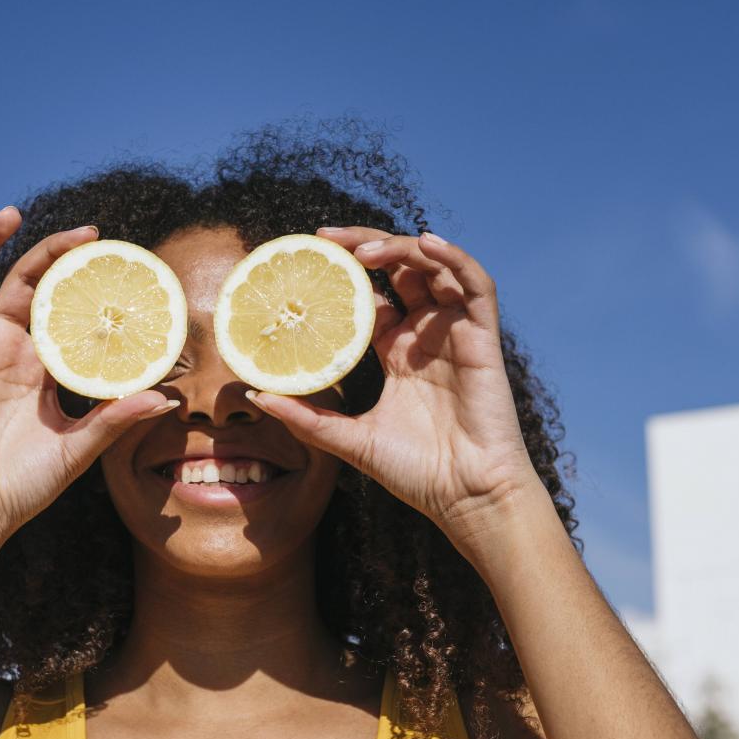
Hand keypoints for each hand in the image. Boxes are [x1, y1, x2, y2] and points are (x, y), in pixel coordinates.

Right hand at [0, 207, 177, 553]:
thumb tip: (166, 398)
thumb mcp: (77, 450)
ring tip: (12, 213)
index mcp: (39, 364)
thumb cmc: (22, 486)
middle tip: (88, 235)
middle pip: (27, 282)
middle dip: (54, 254)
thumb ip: (114, 419)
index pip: (65, 309)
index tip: (116, 261)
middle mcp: (2, 346)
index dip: (86, 284)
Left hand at [244, 226, 545, 556]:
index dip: (344, 272)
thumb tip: (254, 395)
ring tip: (362, 251)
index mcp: (398, 352)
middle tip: (325, 240)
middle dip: (364, 246)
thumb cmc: (416, 473)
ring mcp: (456, 333)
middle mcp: (427, 335)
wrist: (466, 498)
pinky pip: (476, 285)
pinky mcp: (484, 339)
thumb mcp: (349, 440)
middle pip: (399, 270)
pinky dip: (455, 258)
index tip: (308, 260)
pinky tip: (426, 243)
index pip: (372, 295)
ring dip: (400, 248)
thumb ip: (306, 417)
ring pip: (434, 267)